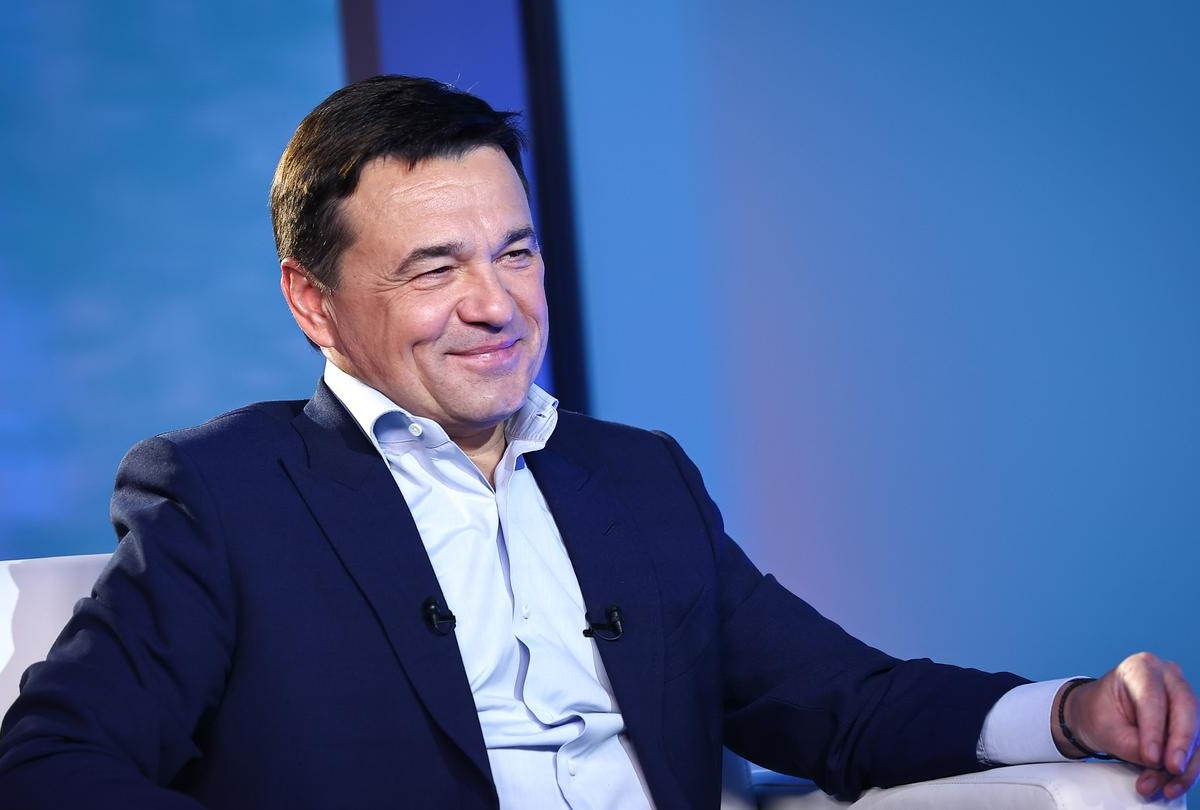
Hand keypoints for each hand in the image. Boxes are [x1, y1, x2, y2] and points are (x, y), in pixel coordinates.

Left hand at [1054, 653, 1198, 799]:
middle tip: (1171, 769)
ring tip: (1166, 788)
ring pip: (1197, 733)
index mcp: (1141, 668)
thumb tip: (1160, 765)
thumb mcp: (1106, 728)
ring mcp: (1183, 698)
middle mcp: (1168, 678)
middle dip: (1181, 744)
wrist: (1098, 714)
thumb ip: (1134, 745)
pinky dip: (1187, 770)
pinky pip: (1197, 747)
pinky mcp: (1190, 722)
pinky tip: (1173, 786)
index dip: (1154, 730)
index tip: (1151, 757)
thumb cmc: (1099, 713)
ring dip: (1184, 766)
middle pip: (1186, 710)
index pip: (1153, 698)